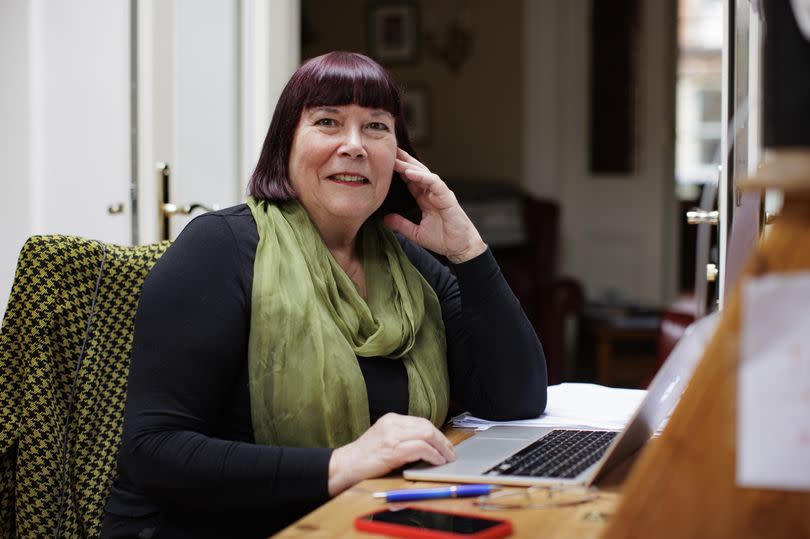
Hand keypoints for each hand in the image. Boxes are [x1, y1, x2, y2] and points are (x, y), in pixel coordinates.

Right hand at [327, 413, 455, 495]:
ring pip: (427, 434)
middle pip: (427, 426)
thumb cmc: (364, 458)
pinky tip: (437, 461)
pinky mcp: (392, 449)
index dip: (437, 433)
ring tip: (447, 458)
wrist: (344, 466)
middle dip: (443, 440)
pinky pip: (421, 448)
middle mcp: (392, 423)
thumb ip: (402, 439)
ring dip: (441, 448)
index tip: (445, 445)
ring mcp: (392, 435)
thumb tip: (427, 446)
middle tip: (451, 453)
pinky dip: (433, 455)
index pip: (421, 422)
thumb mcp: (384, 441)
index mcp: (391, 419)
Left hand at [384, 149, 486, 263]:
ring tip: (395, 160)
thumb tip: (384, 219)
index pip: (410, 181)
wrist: (461, 248)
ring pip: (424, 173)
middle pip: (416, 172)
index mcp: (425, 199)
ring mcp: (440, 193)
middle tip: (388, 151)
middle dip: (403, 161)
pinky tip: (409, 172)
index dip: (398, 172)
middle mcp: (432, 193)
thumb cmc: (443, 240)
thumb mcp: (416, 233)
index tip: (383, 164)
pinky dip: (422, 176)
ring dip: (409, 166)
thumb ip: (401, 225)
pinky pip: (434, 182)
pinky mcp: (447, 197)